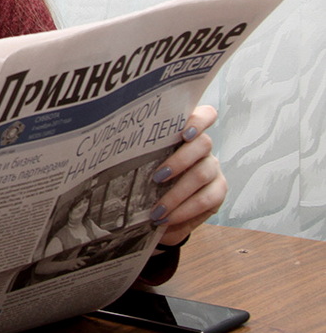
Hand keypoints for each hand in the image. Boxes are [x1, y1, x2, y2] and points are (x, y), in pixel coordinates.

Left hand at [150, 105, 226, 245]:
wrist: (159, 210)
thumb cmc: (145, 178)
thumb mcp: (142, 163)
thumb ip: (140, 153)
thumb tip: (113, 150)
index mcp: (185, 132)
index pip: (205, 115)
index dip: (199, 120)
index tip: (183, 133)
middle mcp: (203, 147)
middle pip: (203, 144)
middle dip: (179, 161)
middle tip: (156, 177)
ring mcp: (213, 168)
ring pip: (203, 173)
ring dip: (177, 193)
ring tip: (157, 209)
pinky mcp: (218, 190)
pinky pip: (207, 198)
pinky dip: (185, 210)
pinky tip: (168, 217)